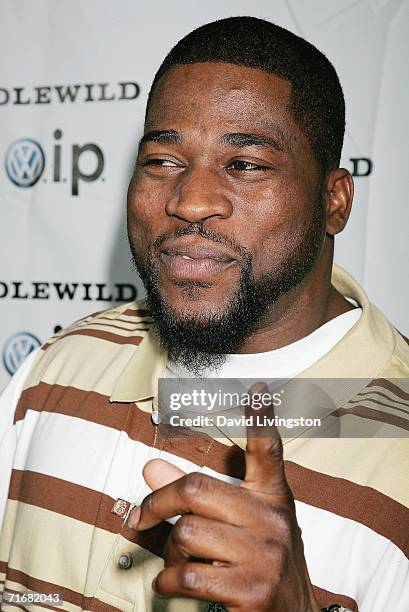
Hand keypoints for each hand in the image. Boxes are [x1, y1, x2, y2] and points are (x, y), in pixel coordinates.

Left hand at [128, 383, 318, 611]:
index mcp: (271, 497)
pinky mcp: (252, 591)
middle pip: (196, 489)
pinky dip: (168, 581)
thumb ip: (197, 496)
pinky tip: (170, 583)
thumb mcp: (240, 525)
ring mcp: (265, 556)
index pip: (268, 451)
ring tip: (174, 560)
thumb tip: (150, 467)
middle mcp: (272, 520)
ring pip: (186, 533)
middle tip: (141, 516)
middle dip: (157, 504)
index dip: (262, 420)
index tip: (258, 389)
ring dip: (168, 552)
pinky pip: (188, 574)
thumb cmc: (261, 563)